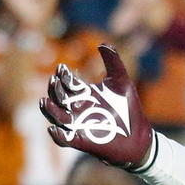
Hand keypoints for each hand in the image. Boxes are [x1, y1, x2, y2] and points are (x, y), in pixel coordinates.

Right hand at [41, 44, 155, 170]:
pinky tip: (53, 128)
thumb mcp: (122, 82)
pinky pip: (65, 139)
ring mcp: (78, 125)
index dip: (63, 76)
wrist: (140, 137)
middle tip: (54, 80)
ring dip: (49, 110)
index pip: (68, 83)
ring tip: (44, 101)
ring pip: (57, 117)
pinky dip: (58, 135)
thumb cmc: (129, 109)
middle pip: (59, 98)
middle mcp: (78, 109)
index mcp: (85, 95)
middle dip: (55, 89)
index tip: (62, 68)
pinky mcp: (83, 141)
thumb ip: (113, 62)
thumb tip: (103, 43)